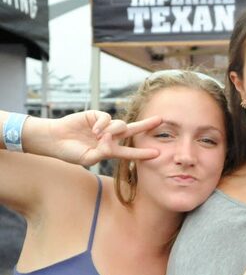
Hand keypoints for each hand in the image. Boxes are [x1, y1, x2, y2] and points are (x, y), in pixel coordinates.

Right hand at [37, 111, 161, 166]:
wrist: (55, 139)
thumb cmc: (70, 152)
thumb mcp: (87, 158)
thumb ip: (101, 153)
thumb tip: (111, 140)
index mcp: (110, 150)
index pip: (130, 152)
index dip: (143, 153)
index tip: (157, 154)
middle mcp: (110, 138)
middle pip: (133, 131)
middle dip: (146, 125)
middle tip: (161, 120)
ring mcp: (104, 126)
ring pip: (121, 125)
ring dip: (114, 130)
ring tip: (99, 136)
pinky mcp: (96, 116)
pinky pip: (108, 118)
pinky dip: (103, 124)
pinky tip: (94, 130)